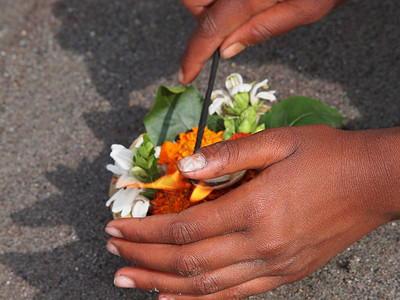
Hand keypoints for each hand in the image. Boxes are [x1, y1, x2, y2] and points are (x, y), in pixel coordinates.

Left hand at [105, 125, 399, 298]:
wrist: (373, 183)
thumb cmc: (326, 157)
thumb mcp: (276, 142)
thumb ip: (228, 156)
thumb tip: (184, 168)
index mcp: (256, 208)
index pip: (183, 229)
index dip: (144, 231)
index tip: (116, 226)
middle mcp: (261, 245)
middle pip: (186, 263)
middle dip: (143, 260)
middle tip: (112, 254)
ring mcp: (274, 266)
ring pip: (205, 287)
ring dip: (160, 285)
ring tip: (128, 282)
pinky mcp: (284, 274)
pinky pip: (233, 296)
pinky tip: (173, 299)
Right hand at [178, 0, 347, 83]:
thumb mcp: (305, 9)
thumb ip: (261, 30)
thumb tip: (226, 51)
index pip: (209, 30)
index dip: (193, 57)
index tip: (185, 75)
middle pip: (194, 2)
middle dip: (203, 19)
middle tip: (230, 26)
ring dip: (210, 4)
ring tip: (241, 6)